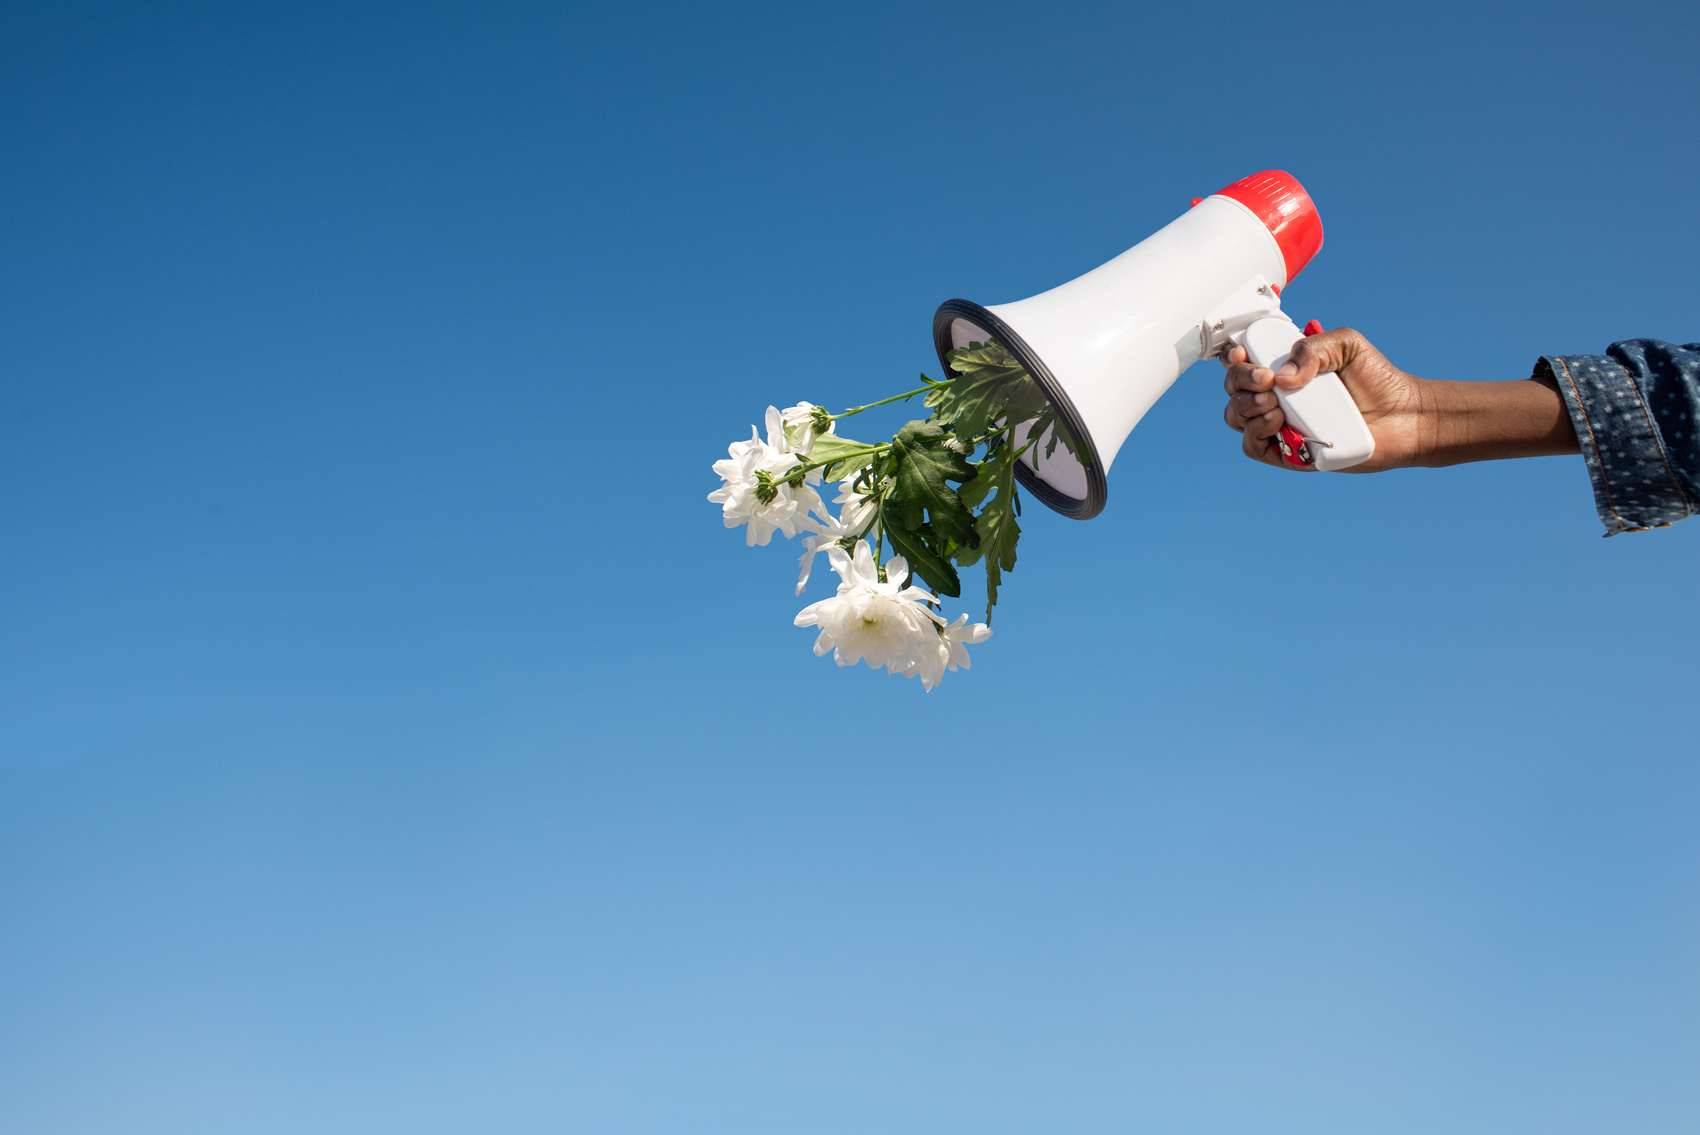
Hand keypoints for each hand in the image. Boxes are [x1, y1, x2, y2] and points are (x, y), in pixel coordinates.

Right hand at [1220, 327, 1425, 471]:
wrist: (1403, 415)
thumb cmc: (1377, 380)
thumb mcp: (1346, 344)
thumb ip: (1312, 347)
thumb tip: (1282, 377)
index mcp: (1285, 369)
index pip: (1243, 361)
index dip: (1234, 357)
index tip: (1244, 353)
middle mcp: (1277, 396)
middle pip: (1233, 389)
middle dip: (1241, 380)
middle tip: (1268, 379)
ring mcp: (1280, 425)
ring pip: (1236, 417)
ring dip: (1247, 406)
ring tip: (1276, 403)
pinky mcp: (1287, 453)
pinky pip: (1252, 447)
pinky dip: (1255, 433)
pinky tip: (1277, 422)